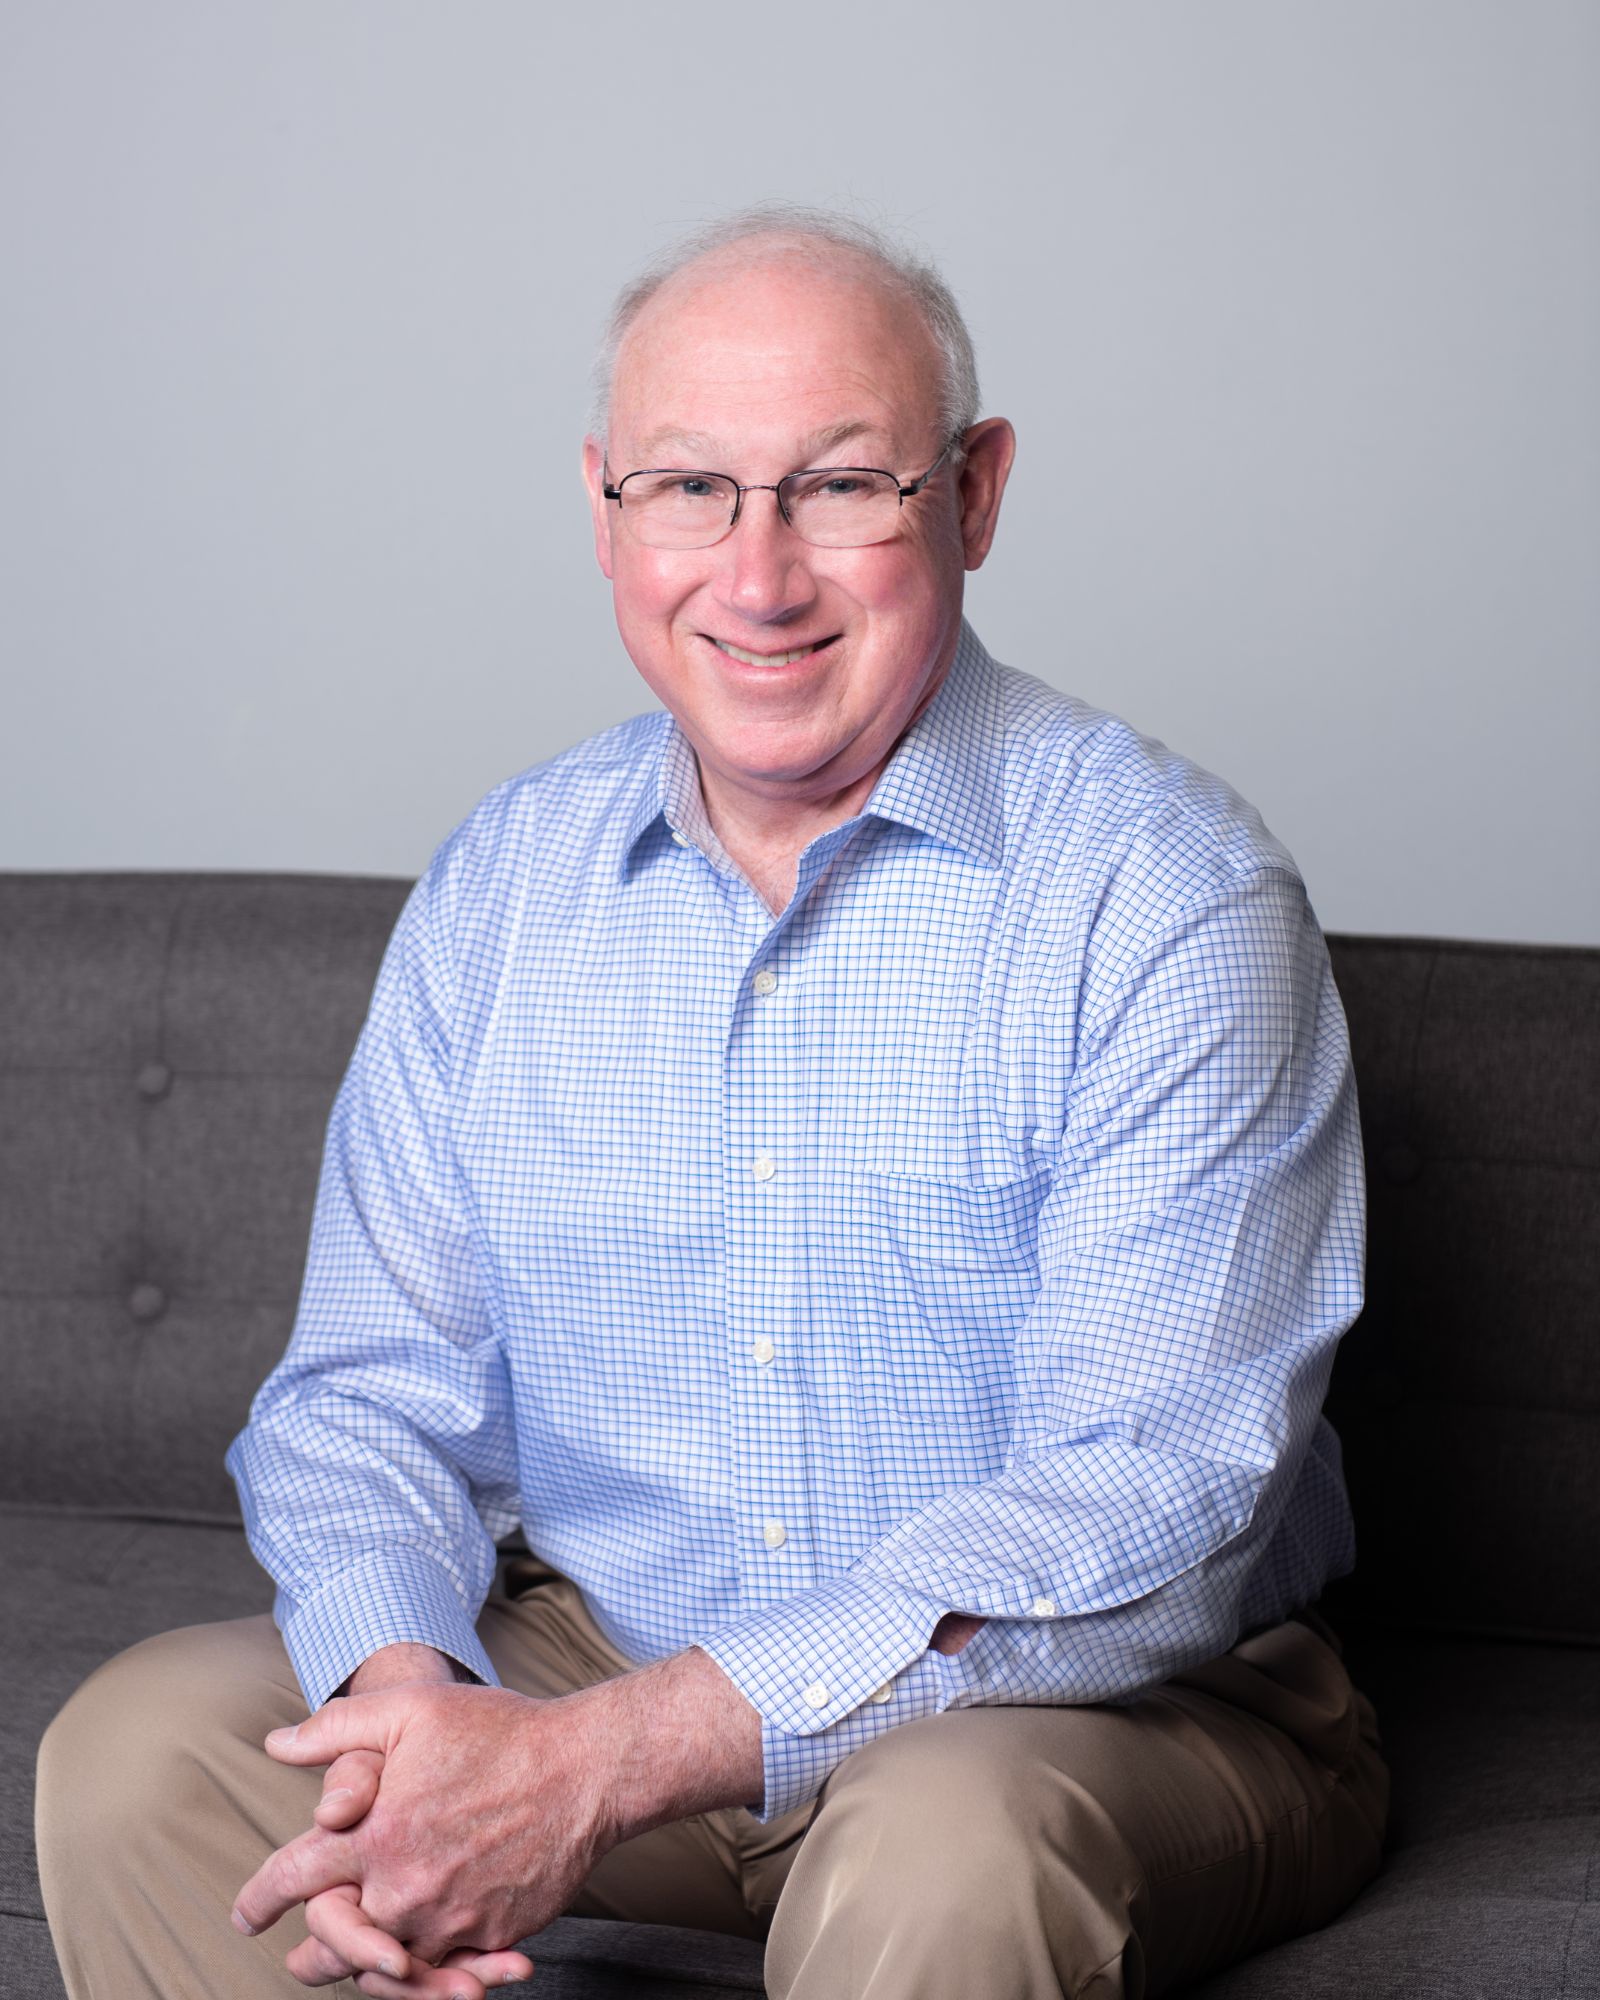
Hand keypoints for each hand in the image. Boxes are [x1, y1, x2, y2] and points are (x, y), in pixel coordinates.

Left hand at [232, 1650, 762, 1998]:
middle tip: (295, 1959)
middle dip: (309, 1956)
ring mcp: (451, 1919)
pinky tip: (422, 1963)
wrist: (587, 1768)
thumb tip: (276, 1743)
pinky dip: (432, 1973)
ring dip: (367, 1970)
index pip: (295, 1880)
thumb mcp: (412, 1709)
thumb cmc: (500, 1730)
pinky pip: (449, 1967)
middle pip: (334, 1945)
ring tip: (354, 1967)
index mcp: (376, 1836)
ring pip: (390, 1968)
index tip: (244, 1915)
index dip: (260, 1899)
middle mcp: (405, 1889)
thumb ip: (336, 1728)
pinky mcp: (492, 1935)